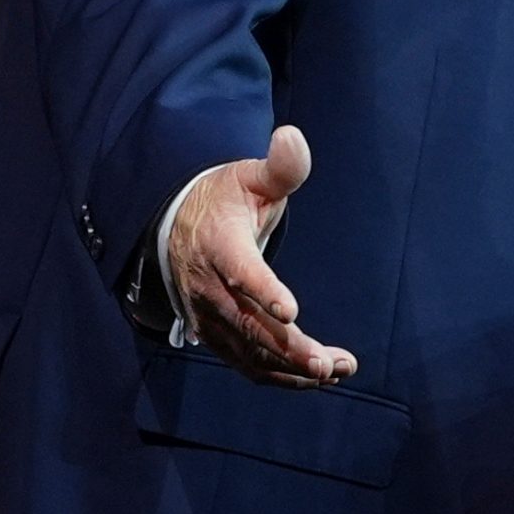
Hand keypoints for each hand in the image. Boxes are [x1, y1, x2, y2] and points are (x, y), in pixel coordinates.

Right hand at [168, 125, 356, 387]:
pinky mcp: (216, 335)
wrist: (177, 227)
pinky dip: (281, 376)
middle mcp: (210, 287)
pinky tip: (317, 376)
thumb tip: (293, 137)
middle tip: (326, 366)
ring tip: (336, 371)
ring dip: (291, 369)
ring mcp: (210, 316)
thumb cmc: (225, 200)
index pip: (241, 270)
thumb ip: (280, 167)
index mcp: (220, 243)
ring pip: (249, 353)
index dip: (263, 291)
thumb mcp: (250, 177)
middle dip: (287, 349)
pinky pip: (247, 364)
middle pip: (247, 325)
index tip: (290, 311)